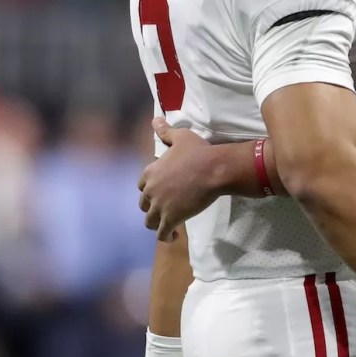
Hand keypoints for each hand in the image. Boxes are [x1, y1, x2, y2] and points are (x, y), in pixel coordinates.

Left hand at [139, 118, 219, 239]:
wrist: (213, 169)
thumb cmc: (198, 152)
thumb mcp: (181, 137)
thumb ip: (166, 131)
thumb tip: (155, 120)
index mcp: (151, 172)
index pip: (141, 185)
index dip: (150, 189)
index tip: (162, 190)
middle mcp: (151, 190)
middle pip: (143, 204)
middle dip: (152, 207)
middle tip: (167, 207)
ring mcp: (160, 206)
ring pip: (149, 221)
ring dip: (156, 223)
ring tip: (168, 224)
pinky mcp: (170, 218)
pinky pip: (161, 233)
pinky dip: (165, 236)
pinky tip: (173, 236)